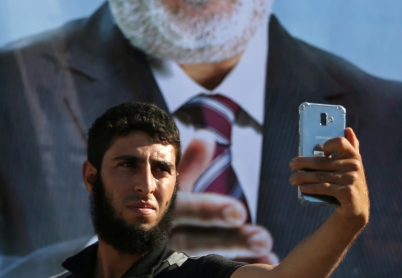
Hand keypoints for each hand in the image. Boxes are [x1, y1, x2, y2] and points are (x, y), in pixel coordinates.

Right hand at [171, 135, 277, 262]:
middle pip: (197, 241)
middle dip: (231, 240)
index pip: (187, 209)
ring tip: (269, 252)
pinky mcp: (182, 266)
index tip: (240, 212)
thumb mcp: (172, 180)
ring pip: (204, 259)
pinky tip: (267, 263)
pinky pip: (211, 269)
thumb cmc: (160, 197)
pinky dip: (239, 265)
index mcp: (162, 207)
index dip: (212, 211)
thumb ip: (190, 163)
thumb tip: (207, 136)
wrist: (132, 230)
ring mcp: (171, 255)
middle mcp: (164, 235)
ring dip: (238, 256)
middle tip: (263, 238)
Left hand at [288, 128, 369, 228]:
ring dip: (303, 177)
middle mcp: (355, 166)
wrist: (357, 208)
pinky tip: (302, 188)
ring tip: (292, 179)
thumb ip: (351, 147)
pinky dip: (311, 188)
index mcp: (354, 155)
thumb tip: (347, 128)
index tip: (319, 151)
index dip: (328, 144)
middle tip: (291, 166)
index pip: (340, 142)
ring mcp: (352, 180)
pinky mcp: (347, 193)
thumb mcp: (352, 165)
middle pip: (322, 161)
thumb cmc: (349, 182)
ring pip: (321, 176)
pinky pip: (325, 188)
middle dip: (303, 163)